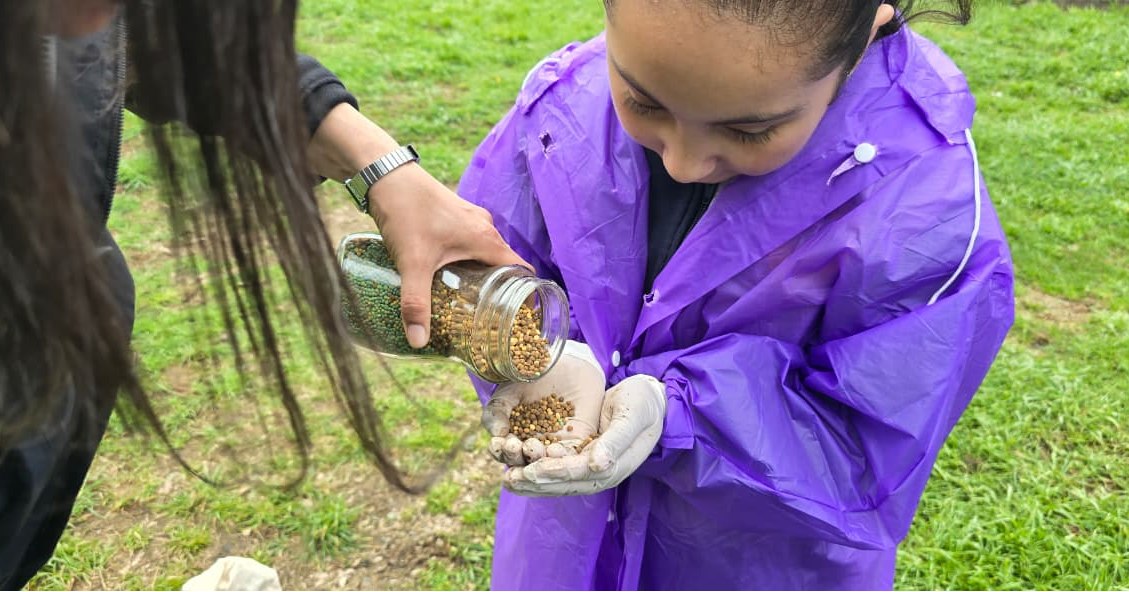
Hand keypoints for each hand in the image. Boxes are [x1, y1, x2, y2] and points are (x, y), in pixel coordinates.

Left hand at [368, 165, 528, 347]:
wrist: (385, 175)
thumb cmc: (407, 212)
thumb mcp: (413, 263)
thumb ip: (415, 303)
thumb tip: (418, 341)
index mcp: (487, 239)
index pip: (522, 269)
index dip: (526, 294)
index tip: (521, 318)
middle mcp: (484, 228)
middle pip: (504, 265)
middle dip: (500, 291)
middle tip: (491, 318)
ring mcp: (469, 219)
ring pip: (485, 254)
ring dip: (481, 275)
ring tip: (470, 302)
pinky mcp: (454, 216)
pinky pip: (470, 243)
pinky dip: (466, 261)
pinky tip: (449, 274)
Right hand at [482, 341, 605, 465]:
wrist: (562, 360)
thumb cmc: (530, 376)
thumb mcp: (509, 390)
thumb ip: (497, 410)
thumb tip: (497, 434)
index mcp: (513, 435)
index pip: (502, 451)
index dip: (499, 450)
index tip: (499, 442)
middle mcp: (533, 445)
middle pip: (521, 462)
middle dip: (515, 456)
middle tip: (514, 445)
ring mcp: (554, 445)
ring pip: (544, 463)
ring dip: (536, 459)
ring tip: (532, 446)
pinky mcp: (576, 441)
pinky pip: (569, 455)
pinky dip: (560, 456)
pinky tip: (553, 449)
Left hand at [503, 374, 665, 496]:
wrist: (650, 400)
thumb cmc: (644, 405)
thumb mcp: (633, 417)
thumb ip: (617, 440)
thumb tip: (599, 464)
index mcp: (614, 466)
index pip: (579, 473)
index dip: (554, 473)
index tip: (531, 471)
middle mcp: (599, 472)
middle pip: (563, 483)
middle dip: (535, 482)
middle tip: (508, 479)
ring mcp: (590, 466)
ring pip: (557, 479)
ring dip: (531, 480)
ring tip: (506, 478)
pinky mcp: (581, 457)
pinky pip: (556, 466)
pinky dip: (536, 467)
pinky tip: (516, 465)